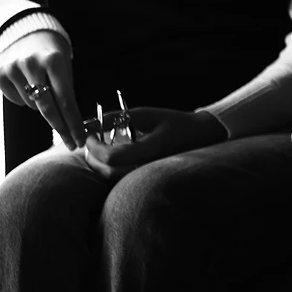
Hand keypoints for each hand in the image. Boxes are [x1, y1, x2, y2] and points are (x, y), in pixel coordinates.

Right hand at [0, 29, 81, 146]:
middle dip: (62, 128)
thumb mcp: (65, 62)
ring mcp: (13, 69)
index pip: (66, 99)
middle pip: (48, 108)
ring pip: (32, 105)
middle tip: (72, 144)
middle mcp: (32, 64)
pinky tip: (27, 85)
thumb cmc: (51, 50)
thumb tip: (71, 121)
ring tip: (43, 87)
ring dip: (42, 105)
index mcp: (54, 60)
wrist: (23, 29)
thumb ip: (66, 87)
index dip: (73, 123)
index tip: (80, 140)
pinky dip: (25, 99)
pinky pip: (16, 100)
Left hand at [77, 107, 226, 177]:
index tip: (91, 134)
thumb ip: (120, 117)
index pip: (113, 157)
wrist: (201, 136)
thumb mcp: (149, 114)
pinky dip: (108, 166)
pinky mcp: (145, 177)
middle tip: (90, 140)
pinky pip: (119, 177)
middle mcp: (148, 166)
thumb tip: (93, 121)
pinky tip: (109, 153)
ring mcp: (147, 174)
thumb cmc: (176, 122)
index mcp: (151, 150)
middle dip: (92, 156)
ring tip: (97, 146)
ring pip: (111, 177)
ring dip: (98, 163)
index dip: (95, 147)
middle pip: (107, 172)